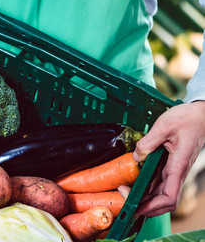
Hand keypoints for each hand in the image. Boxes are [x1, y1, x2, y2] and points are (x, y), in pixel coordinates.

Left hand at [133, 100, 204, 216]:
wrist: (200, 116)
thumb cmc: (187, 119)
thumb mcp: (164, 126)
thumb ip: (148, 142)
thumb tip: (136, 157)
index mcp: (178, 166)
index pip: (168, 197)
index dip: (152, 206)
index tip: (136, 207)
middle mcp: (178, 172)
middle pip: (164, 201)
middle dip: (146, 206)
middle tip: (125, 201)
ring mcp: (175, 170)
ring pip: (161, 193)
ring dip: (146, 199)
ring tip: (126, 195)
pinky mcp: (171, 165)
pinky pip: (160, 182)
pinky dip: (148, 188)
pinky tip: (135, 185)